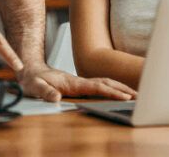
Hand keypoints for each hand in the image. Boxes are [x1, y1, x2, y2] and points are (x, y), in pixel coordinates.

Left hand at [16, 63, 137, 102]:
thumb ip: (45, 92)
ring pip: (105, 83)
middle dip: (123, 89)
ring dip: (120, 88)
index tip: (124, 97)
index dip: (111, 92)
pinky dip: (112, 89)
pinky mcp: (80, 86)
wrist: (30, 70)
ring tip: (134, 95)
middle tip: (138, 96)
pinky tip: (117, 94)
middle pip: (106, 83)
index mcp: (73, 83)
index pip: (97, 87)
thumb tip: (57, 99)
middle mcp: (80, 81)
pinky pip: (100, 87)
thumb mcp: (34, 86)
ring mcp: (81, 83)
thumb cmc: (32, 79)